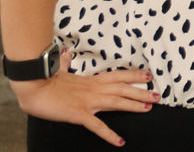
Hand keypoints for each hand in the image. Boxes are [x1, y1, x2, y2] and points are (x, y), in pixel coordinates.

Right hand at [10, 51, 156, 145]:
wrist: (34, 86)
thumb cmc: (45, 79)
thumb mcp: (60, 69)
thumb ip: (66, 63)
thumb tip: (65, 54)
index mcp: (91, 79)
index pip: (118, 75)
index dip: (135, 75)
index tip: (148, 75)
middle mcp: (94, 89)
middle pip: (123, 89)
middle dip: (142, 92)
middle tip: (158, 95)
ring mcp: (88, 101)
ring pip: (117, 102)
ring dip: (134, 105)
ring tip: (149, 108)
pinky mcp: (79, 114)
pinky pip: (98, 126)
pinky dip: (110, 134)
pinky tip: (119, 141)